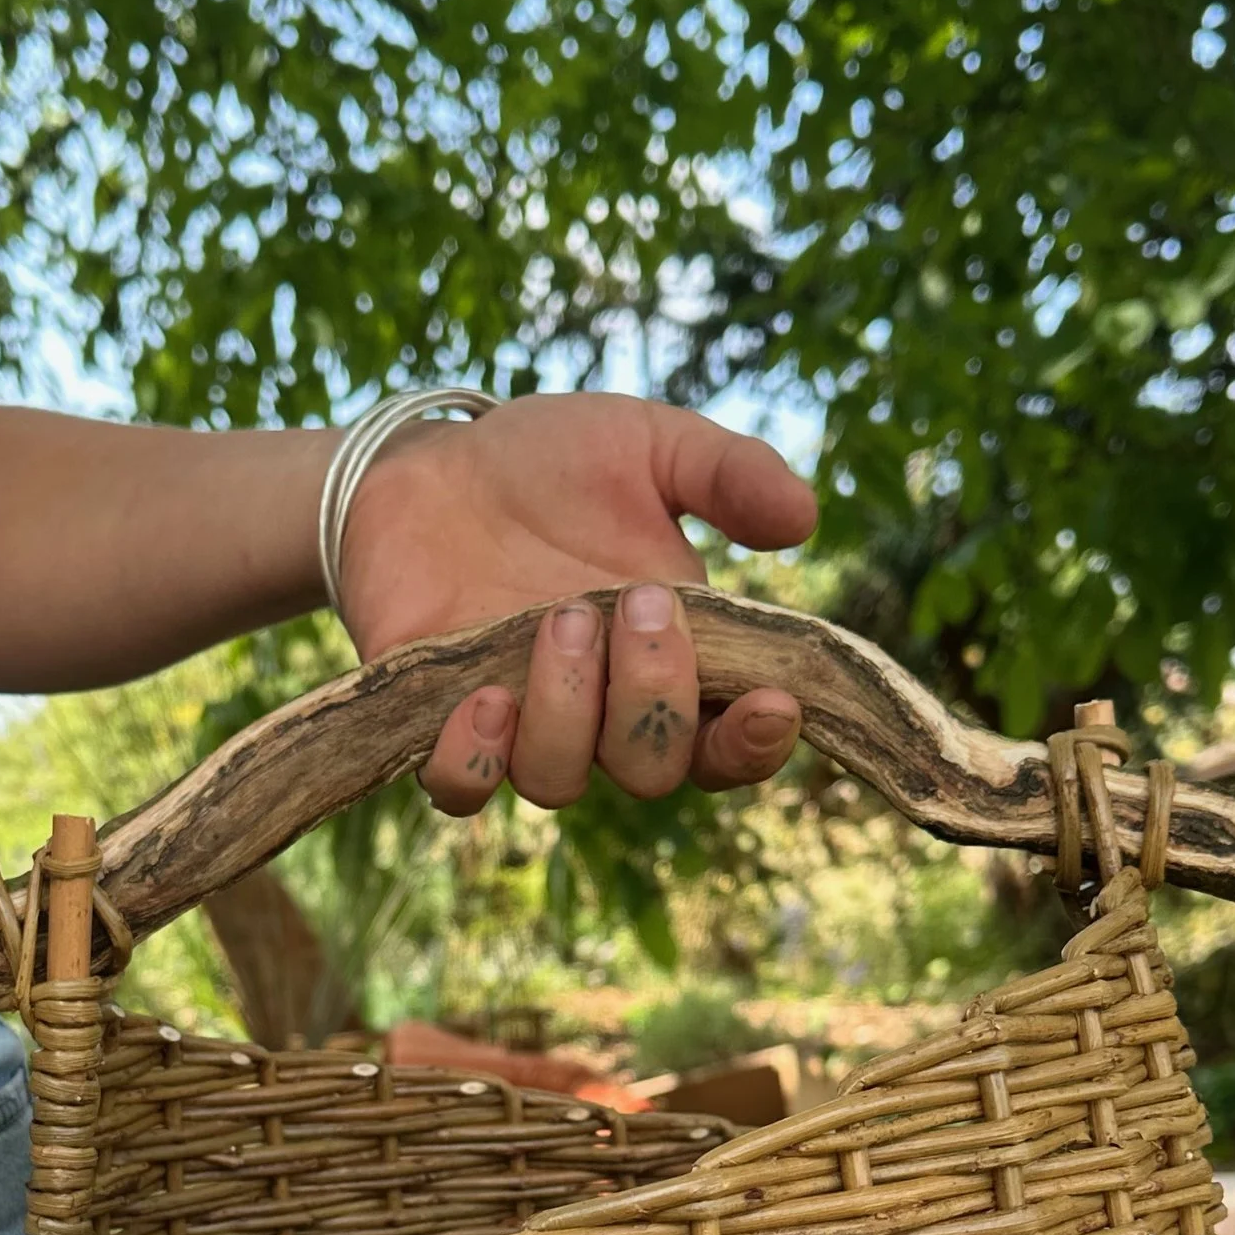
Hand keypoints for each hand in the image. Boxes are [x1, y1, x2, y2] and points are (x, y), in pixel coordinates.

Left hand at [335, 389, 817, 811]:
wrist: (430, 459)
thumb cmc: (551, 462)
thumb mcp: (649, 446)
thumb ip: (728, 475)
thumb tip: (803, 516)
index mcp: (670, 663)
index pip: (727, 745)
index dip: (755, 744)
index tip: (773, 702)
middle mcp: (601, 714)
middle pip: (652, 769)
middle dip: (655, 695)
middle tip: (639, 600)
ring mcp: (520, 726)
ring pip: (560, 780)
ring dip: (570, 711)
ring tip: (561, 618)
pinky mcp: (435, 723)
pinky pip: (461, 787)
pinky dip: (476, 761)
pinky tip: (486, 698)